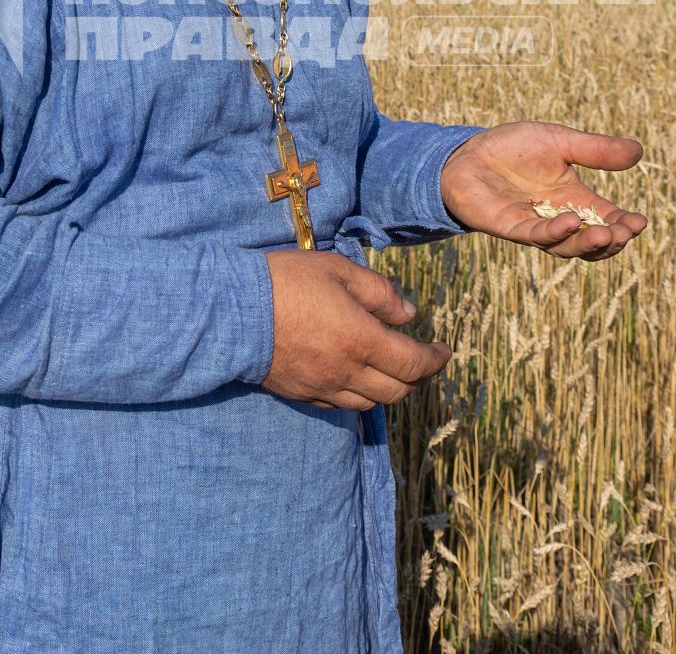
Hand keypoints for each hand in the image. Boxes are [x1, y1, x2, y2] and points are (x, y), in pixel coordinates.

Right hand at [259, 249, 450, 410]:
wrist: (232, 311)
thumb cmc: (286, 282)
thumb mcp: (338, 271)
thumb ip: (379, 293)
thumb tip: (408, 315)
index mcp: (360, 340)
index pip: (414, 365)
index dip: (435, 360)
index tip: (443, 350)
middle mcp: (346, 372)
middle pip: (397, 392)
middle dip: (418, 378)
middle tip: (422, 360)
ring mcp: (323, 388)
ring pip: (371, 404)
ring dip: (390, 389)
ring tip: (392, 369)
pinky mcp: (302, 394)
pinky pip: (341, 405)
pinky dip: (360, 395)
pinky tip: (357, 376)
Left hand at [438, 121, 647, 261]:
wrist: (468, 152)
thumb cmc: (513, 147)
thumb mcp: (560, 141)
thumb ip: (595, 149)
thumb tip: (639, 152)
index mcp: (574, 199)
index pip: (607, 218)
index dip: (625, 225)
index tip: (640, 222)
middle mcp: (558, 218)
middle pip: (591, 242)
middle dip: (611, 240)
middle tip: (626, 233)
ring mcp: (534, 226)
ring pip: (566, 247)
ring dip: (588, 243)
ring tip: (607, 234)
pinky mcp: (509, 226)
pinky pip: (536, 236)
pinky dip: (555, 232)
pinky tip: (571, 221)